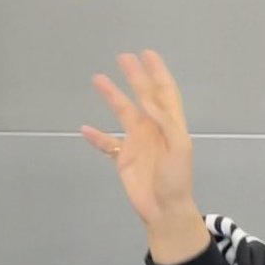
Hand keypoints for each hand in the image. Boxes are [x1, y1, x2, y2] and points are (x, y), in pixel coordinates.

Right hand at [81, 51, 207, 263]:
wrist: (165, 209)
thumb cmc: (176, 179)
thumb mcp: (178, 148)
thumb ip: (165, 122)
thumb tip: (148, 99)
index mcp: (170, 125)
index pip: (165, 93)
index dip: (158, 73)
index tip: (148, 54)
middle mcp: (154, 129)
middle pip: (143, 97)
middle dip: (135, 77)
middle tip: (123, 57)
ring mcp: (138, 143)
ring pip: (123, 114)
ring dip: (113, 96)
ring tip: (98, 79)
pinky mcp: (124, 159)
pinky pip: (107, 144)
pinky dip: (97, 136)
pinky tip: (85, 128)